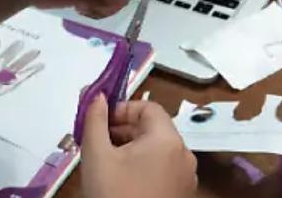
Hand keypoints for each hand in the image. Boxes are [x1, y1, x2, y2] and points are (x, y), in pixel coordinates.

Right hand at [81, 96, 197, 197]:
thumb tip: (97, 95)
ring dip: (129, 147)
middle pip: (152, 128)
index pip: (147, 107)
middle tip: (95, 140)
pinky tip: (119, 178)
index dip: (121, 108)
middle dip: (122, 128)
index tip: (99, 121)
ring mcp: (186, 176)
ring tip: (104, 160)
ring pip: (155, 149)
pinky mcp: (181, 193)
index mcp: (167, 139)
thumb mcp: (96, 153)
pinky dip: (141, 165)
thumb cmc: (113, 193)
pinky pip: (161, 168)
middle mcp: (183, 154)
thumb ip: (95, 119)